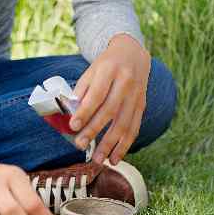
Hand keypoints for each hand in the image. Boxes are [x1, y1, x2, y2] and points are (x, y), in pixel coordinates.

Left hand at [70, 34, 150, 165]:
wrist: (133, 54)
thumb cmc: (106, 65)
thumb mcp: (91, 70)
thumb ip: (82, 90)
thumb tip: (71, 114)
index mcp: (110, 70)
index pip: (97, 94)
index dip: (85, 112)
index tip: (73, 126)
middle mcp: (126, 82)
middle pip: (110, 110)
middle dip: (95, 130)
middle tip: (80, 145)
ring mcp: (136, 95)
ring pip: (124, 123)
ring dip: (111, 144)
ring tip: (98, 159)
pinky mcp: (142, 106)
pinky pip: (134, 128)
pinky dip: (125, 145)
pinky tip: (115, 158)